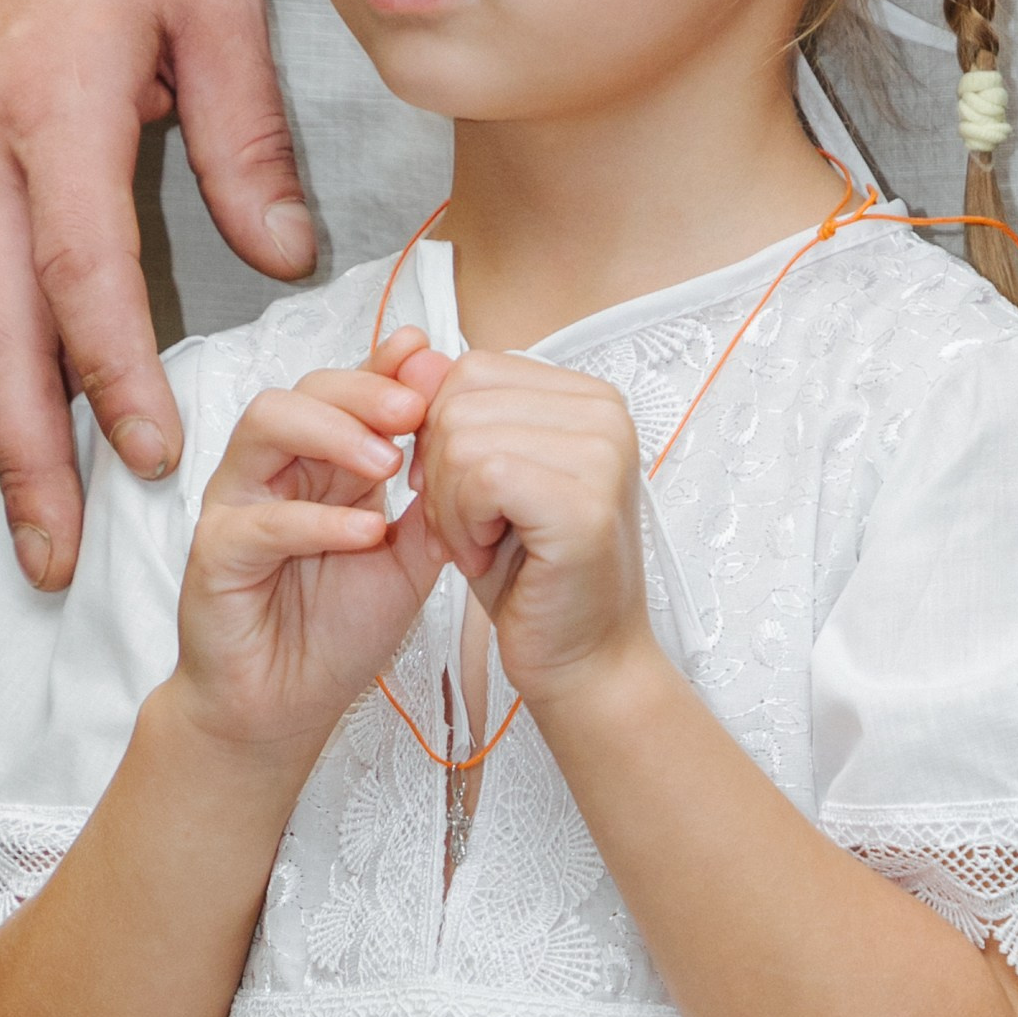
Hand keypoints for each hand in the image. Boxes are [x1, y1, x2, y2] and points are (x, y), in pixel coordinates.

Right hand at [0, 0, 316, 591]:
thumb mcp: (210, 1)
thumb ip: (245, 141)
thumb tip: (283, 258)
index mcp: (56, 116)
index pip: (86, 283)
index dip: (120, 383)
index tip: (160, 457)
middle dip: (28, 459)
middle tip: (55, 559)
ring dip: (3, 424)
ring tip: (41, 514)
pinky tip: (29, 407)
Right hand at [173, 334, 453, 762]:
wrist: (283, 709)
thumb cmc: (336, 633)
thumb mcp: (409, 563)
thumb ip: (436, 510)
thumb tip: (481, 451)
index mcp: (324, 465)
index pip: (349, 393)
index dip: (387, 366)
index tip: (433, 356)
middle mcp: (276, 471)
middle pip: (306, 391)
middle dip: (365, 389)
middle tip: (418, 407)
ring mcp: (239, 505)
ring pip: (266, 428)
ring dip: (332, 433)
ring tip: (390, 462)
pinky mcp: (215, 554)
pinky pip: (259, 521)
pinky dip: (315, 521)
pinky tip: (366, 531)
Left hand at [410, 351, 651, 708]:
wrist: (581, 660)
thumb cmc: (533, 576)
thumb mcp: (480, 479)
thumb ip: (453, 414)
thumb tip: (411, 356)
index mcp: (587, 398)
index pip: (471, 369)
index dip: (439, 434)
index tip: (463, 495)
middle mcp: (606, 413)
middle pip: (459, 399)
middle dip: (439, 473)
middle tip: (470, 529)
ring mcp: (603, 454)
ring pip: (460, 437)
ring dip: (449, 506)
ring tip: (482, 545)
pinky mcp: (585, 501)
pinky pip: (479, 476)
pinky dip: (462, 525)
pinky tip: (486, 557)